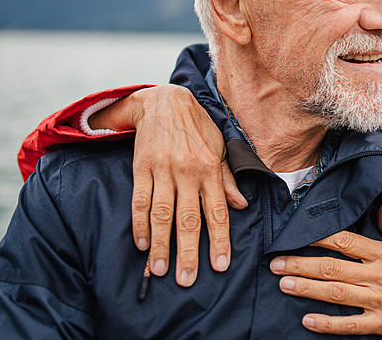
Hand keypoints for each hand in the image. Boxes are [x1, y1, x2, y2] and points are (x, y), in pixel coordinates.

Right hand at [91, 84, 245, 285]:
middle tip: (187, 279)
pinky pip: (140, 200)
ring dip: (161, 244)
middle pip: (188, 219)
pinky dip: (140, 223)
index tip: (219, 265)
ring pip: (163, 214)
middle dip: (188, 252)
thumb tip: (241, 205)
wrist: (166, 101)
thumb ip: (228, 179)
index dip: (218, 240)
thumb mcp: (219, 149)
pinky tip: (142, 243)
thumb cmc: (197, 128)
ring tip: (160, 270)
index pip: (217, 212)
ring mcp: (163, 170)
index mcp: (210, 169)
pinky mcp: (142, 167)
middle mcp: (188, 171)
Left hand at [269, 207, 381, 339]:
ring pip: (336, 293)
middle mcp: (378, 275)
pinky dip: (328, 324)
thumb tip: (378, 211)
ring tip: (283, 284)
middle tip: (276, 262)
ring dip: (307, 288)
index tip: (297, 234)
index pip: (345, 241)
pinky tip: (308, 320)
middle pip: (332, 267)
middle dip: (300, 263)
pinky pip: (350, 325)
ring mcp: (379, 300)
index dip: (318, 237)